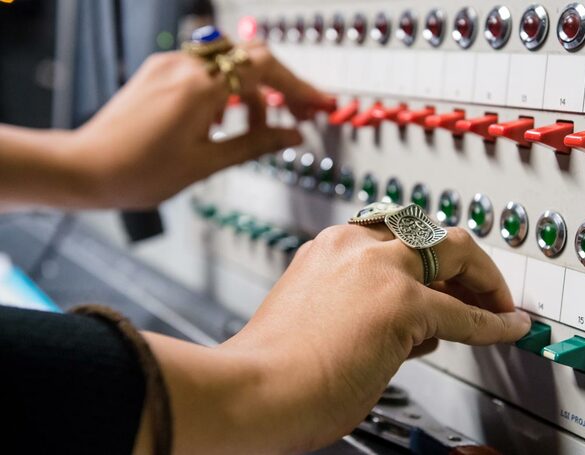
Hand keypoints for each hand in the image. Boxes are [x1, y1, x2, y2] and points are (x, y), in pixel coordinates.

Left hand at [68, 44, 332, 208]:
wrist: (84, 168)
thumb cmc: (137, 171)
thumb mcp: (206, 163)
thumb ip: (255, 144)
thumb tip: (292, 136)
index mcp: (198, 88)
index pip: (264, 67)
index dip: (298, 85)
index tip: (318, 104)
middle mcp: (184, 67)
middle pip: (251, 61)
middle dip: (280, 88)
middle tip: (298, 116)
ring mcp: (169, 66)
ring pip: (230, 66)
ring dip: (252, 94)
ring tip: (256, 131)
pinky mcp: (159, 72)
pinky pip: (206, 71)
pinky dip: (226, 92)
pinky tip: (224, 122)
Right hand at [145, 225, 530, 453]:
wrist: (253, 390)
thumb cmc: (274, 367)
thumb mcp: (317, 317)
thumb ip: (360, 307)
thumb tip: (412, 326)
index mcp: (329, 249)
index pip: (392, 238)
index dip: (425, 260)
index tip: (441, 280)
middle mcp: (354, 247)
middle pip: (427, 231)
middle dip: (460, 256)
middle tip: (479, 284)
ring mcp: (379, 270)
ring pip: (454, 250)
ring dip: (482, 279)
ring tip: (499, 305)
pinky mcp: (402, 304)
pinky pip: (466, 315)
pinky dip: (494, 324)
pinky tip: (510, 329)